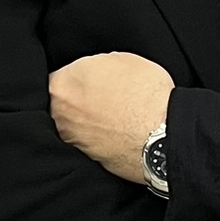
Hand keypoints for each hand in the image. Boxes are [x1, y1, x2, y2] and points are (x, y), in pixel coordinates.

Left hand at [47, 51, 173, 183]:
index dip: (74, 78)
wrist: (163, 136)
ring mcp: (72, 140)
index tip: (86, 80)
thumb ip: (97, 65)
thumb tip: (97, 72)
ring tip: (112, 116)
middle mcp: (60, 115)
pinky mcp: (87, 160)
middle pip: (60, 104)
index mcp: (62, 85)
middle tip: (100, 96)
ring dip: (86, 121)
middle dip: (75, 100)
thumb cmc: (146, 96)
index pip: (57, 78)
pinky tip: (117, 132)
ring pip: (72, 126)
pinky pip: (88, 143)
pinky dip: (98, 139)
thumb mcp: (123, 60)